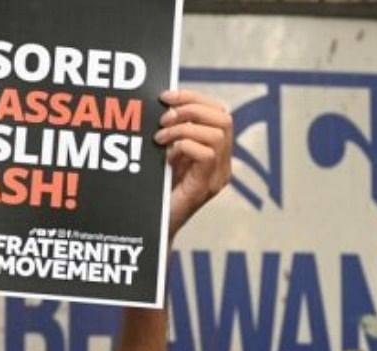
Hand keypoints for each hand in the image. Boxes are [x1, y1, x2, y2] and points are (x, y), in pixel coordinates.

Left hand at [154, 89, 232, 236]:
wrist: (152, 229)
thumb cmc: (156, 194)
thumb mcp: (165, 157)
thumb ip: (172, 135)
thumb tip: (163, 106)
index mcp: (216, 152)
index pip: (219, 112)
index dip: (194, 97)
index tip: (166, 96)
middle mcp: (223, 164)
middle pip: (224, 117)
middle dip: (191, 108)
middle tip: (163, 118)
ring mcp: (218, 177)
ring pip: (218, 133)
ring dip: (184, 128)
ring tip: (160, 138)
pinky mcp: (207, 187)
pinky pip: (207, 154)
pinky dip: (185, 146)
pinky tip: (166, 156)